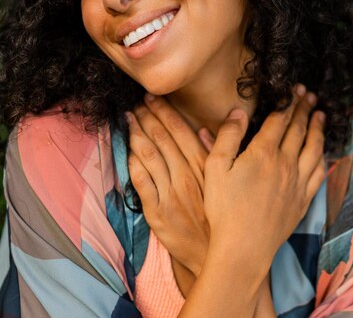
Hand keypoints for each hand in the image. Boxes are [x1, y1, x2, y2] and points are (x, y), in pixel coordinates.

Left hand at [125, 94, 210, 276]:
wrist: (215, 254)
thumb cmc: (221, 217)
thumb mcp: (225, 183)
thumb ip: (216, 154)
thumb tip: (204, 130)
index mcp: (205, 166)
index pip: (180, 130)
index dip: (163, 111)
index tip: (151, 98)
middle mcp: (187, 176)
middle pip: (161, 138)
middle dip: (146, 116)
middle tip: (135, 104)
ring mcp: (170, 194)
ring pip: (148, 155)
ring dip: (136, 133)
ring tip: (128, 119)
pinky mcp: (157, 212)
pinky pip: (140, 181)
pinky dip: (132, 162)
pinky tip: (127, 149)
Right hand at [203, 85, 325, 272]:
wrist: (243, 248)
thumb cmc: (224, 208)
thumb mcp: (216, 168)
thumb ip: (227, 136)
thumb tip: (238, 111)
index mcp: (263, 153)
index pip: (280, 120)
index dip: (288, 102)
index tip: (294, 89)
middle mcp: (286, 164)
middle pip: (299, 130)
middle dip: (304, 109)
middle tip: (309, 95)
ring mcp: (297, 183)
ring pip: (314, 149)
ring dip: (318, 129)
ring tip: (321, 115)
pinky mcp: (303, 201)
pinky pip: (319, 173)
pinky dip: (322, 157)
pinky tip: (322, 152)